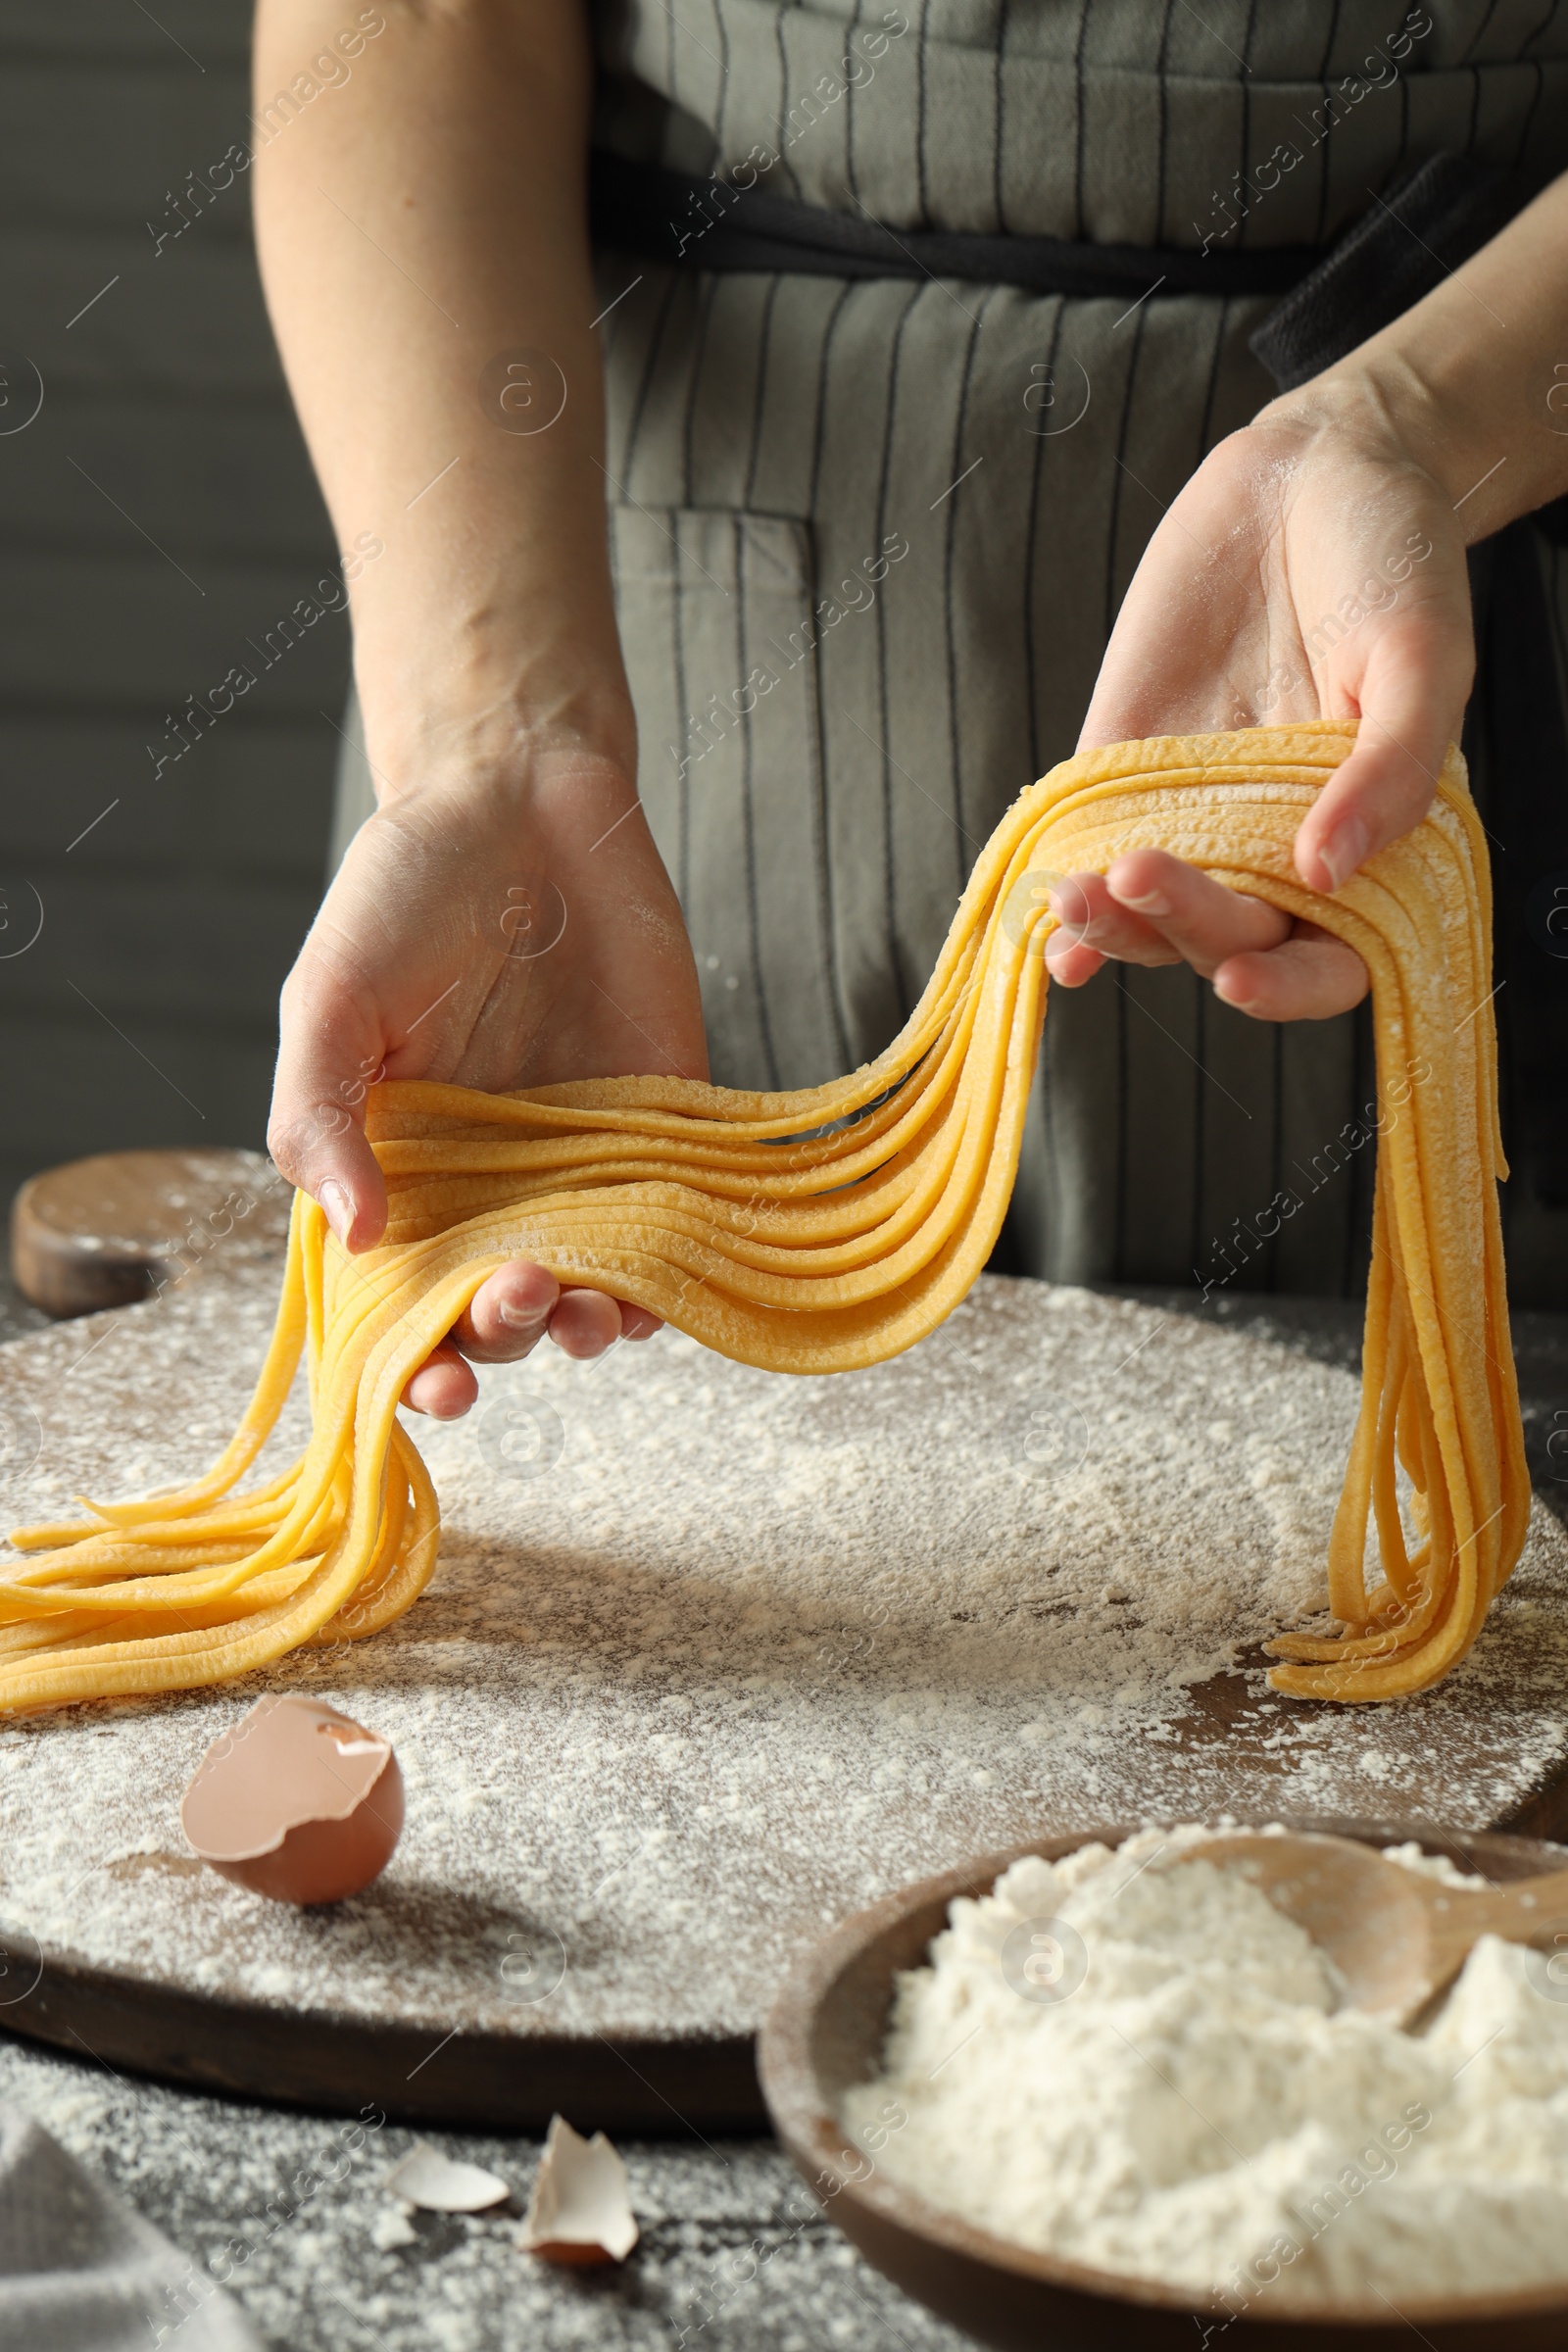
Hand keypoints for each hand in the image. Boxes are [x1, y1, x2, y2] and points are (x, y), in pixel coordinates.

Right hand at [267, 741, 707, 1417]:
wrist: (521, 801)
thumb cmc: (404, 895)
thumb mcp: (329, 998)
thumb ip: (320, 1114)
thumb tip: (351, 1232)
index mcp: (397, 1174)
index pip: (404, 1305)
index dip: (420, 1365)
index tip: (443, 1387)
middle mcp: (488, 1187)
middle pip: (499, 1311)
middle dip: (509, 1332)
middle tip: (521, 1293)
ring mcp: (578, 1165)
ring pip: (588, 1287)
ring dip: (590, 1325)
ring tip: (589, 1313)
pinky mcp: (660, 1129)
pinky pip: (671, 1228)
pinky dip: (670, 1274)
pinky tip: (660, 1288)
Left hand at [1061, 370, 1474, 1018]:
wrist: (1317, 469)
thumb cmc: (1397, 559)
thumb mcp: (1421, 656)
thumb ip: (1389, 768)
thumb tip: (1326, 873)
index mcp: (1366, 842)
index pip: (1328, 960)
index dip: (1286, 988)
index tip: (1236, 973)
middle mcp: (1279, 847)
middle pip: (1228, 936)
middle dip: (1184, 928)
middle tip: (1147, 879)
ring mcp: (1200, 812)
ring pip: (1153, 913)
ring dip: (1114, 925)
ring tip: (1078, 901)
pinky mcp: (1127, 768)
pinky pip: (1095, 845)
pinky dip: (1068, 889)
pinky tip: (1047, 914)